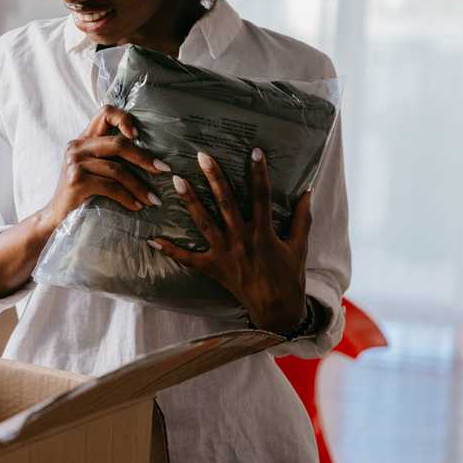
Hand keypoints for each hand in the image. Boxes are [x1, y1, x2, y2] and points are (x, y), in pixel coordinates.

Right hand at [38, 105, 170, 231]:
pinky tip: (136, 206)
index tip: (139, 136)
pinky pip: (111, 187)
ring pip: (117, 169)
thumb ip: (110, 156)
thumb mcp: (93, 168)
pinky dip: (127, 197)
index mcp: (84, 139)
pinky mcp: (77, 181)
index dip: (124, 119)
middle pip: (118, 143)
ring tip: (152, 199)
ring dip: (139, 186)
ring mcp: (75, 163)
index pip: (105, 112)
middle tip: (163, 170)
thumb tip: (151, 158)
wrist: (57, 216)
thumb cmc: (82, 193)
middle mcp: (77, 146)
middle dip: (144, 158)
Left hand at [147, 148, 311, 333]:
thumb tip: (308, 191)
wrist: (277, 310)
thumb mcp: (300, 247)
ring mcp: (224, 253)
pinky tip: (153, 239)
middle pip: (226, 203)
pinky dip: (171, 250)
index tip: (254, 151)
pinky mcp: (212, 268)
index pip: (261, 196)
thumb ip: (303, 219)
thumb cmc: (289, 277)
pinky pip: (188, 258)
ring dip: (190, 201)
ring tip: (176, 180)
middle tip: (202, 156)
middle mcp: (242, 240)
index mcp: (264, 233)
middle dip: (214, 178)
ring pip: (203, 222)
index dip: (258, 173)